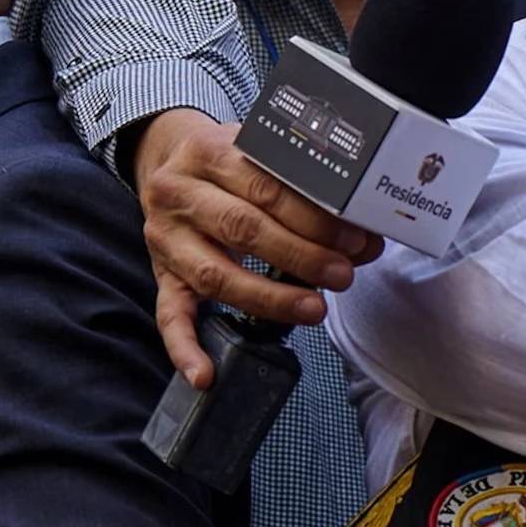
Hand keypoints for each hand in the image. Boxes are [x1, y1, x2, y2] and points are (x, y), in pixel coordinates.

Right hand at [131, 109, 384, 381]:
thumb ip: (304, 187)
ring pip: (214, 275)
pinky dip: (185, 349)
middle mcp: (178, 193)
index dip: (314, 218)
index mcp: (208, 152)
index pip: (266, 187)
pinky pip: (169, 316)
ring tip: (313, 310)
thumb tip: (365, 236)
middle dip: (301, 256)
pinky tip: (206, 374)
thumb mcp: (259, 153)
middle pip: (243, 229)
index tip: (354, 239)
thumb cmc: (228, 162)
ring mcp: (165, 237)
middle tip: (343, 274)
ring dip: (269, 299)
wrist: (167, 158)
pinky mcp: (160, 273)